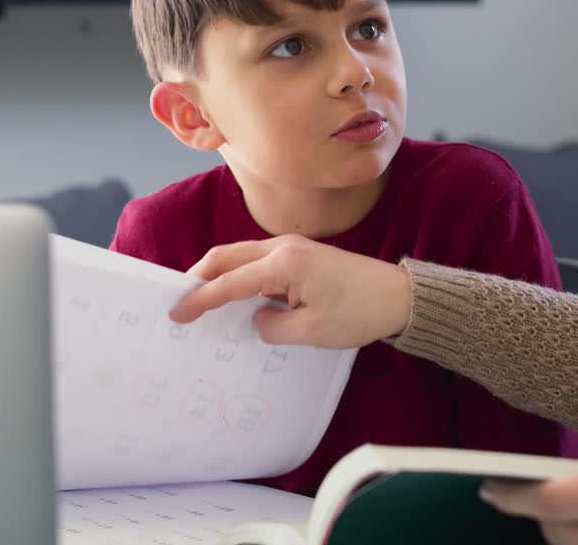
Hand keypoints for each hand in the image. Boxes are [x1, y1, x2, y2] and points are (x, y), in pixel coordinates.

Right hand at [170, 235, 411, 348]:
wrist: (400, 296)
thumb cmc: (361, 312)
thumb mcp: (312, 330)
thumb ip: (273, 327)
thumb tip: (257, 319)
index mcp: (284, 264)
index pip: (229, 282)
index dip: (199, 299)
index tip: (177, 314)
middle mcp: (285, 247)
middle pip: (227, 256)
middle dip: (199, 276)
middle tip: (179, 300)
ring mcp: (295, 247)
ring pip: (242, 255)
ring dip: (219, 273)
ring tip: (201, 297)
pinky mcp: (304, 253)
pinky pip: (260, 260)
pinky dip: (241, 274)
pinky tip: (237, 294)